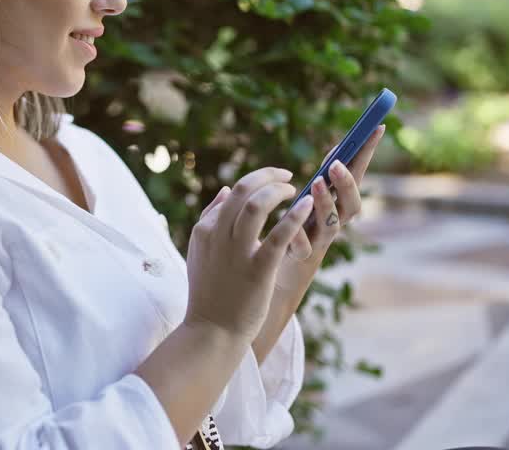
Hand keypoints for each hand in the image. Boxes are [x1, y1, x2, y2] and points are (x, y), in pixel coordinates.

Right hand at [183, 167, 314, 341]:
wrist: (212, 331)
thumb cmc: (209, 293)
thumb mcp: (200, 251)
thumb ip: (210, 219)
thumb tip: (226, 190)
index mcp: (205, 229)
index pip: (233, 192)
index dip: (257, 181)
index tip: (274, 182)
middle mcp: (218, 235)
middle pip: (243, 189)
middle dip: (268, 176)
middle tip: (287, 176)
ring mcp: (237, 252)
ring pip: (256, 204)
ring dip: (278, 191)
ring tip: (294, 191)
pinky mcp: (258, 269)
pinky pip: (279, 235)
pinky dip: (295, 216)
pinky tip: (308, 205)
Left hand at [275, 125, 384, 293]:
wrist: (278, 275)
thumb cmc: (297, 232)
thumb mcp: (310, 200)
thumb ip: (323, 179)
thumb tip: (337, 149)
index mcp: (337, 204)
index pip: (357, 175)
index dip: (367, 153)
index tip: (375, 127)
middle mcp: (334, 222)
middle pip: (352, 204)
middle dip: (348, 183)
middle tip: (336, 164)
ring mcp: (320, 241)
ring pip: (331, 224)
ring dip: (325, 202)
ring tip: (315, 183)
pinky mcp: (301, 258)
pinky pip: (302, 247)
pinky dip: (298, 236)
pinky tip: (292, 226)